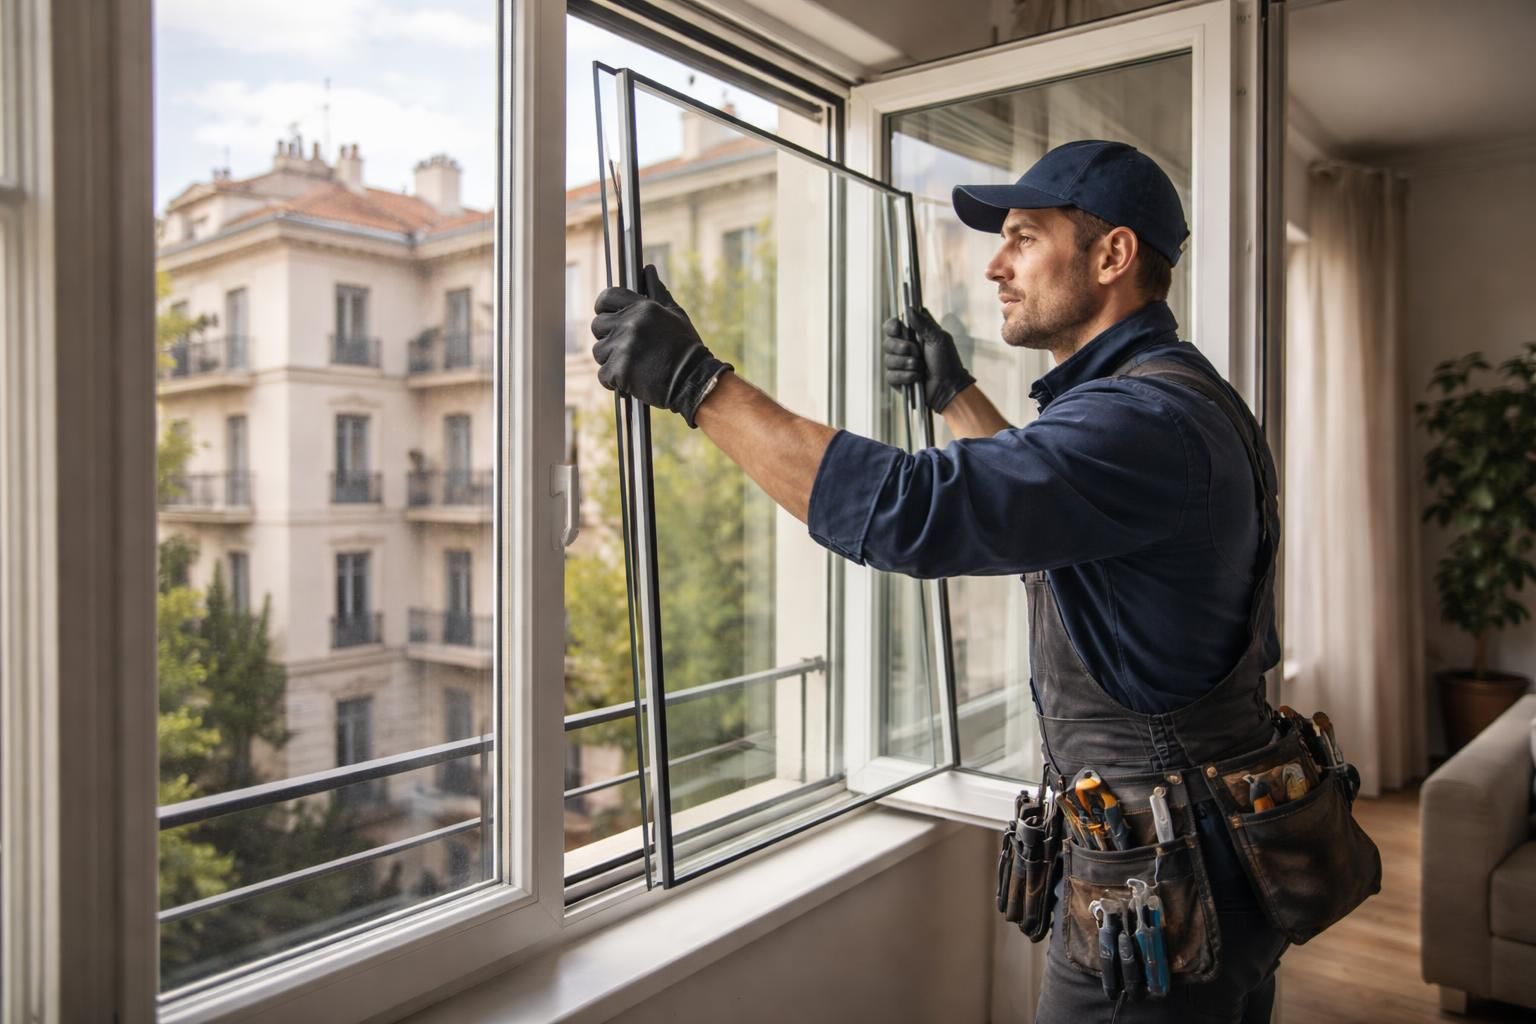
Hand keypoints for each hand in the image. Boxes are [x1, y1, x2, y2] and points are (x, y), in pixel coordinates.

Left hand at [591, 265, 733, 427]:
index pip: (607, 297)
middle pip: (598, 325)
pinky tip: (631, 380)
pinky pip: (603, 374)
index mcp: (644, 308)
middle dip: (608, 337)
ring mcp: (624, 347)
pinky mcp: (620, 370)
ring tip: (633, 365)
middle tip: (627, 349)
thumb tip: (648, 270)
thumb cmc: (686, 349)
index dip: (603, 307)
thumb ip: (657, 293)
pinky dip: (614, 380)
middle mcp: (631, 324)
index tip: (607, 317)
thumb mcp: (675, 315)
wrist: (694, 381)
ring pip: (599, 351)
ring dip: (611, 360)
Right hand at [882, 305, 974, 413]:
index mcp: (912, 335)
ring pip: (888, 360)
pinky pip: (891, 376)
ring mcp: (899, 364)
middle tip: (918, 353)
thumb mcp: (939, 338)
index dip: (891, 326)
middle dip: (902, 348)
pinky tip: (917, 378)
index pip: (892, 325)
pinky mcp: (897, 380)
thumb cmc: (947, 361)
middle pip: (887, 342)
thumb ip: (923, 323)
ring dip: (907, 364)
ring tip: (921, 367)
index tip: (898, 329)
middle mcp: (903, 348)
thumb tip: (908, 309)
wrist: (948, 386)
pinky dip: (905, 376)